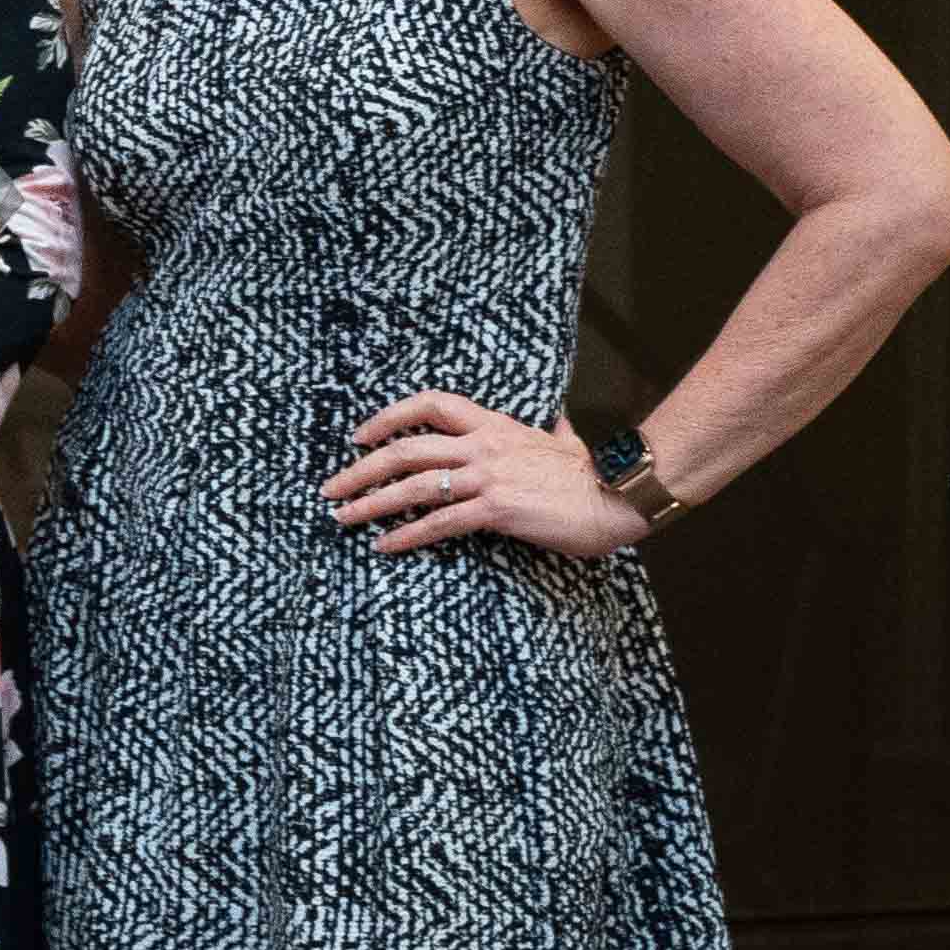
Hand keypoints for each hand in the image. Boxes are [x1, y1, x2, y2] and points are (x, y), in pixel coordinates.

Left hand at [326, 392, 641, 558]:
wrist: (619, 496)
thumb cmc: (593, 475)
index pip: (430, 404)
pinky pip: (439, 523)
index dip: (389, 416)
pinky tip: (385, 545)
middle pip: (405, 450)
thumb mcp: (568, 442)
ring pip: (412, 486)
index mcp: (494, 426)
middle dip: (360, 470)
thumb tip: (558, 418)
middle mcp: (483, 446)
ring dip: (370, 503)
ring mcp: (487, 477)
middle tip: (330, 488)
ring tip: (342, 518)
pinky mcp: (496, 509)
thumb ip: (554, 430)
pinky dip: (406, 535)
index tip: (360, 436)